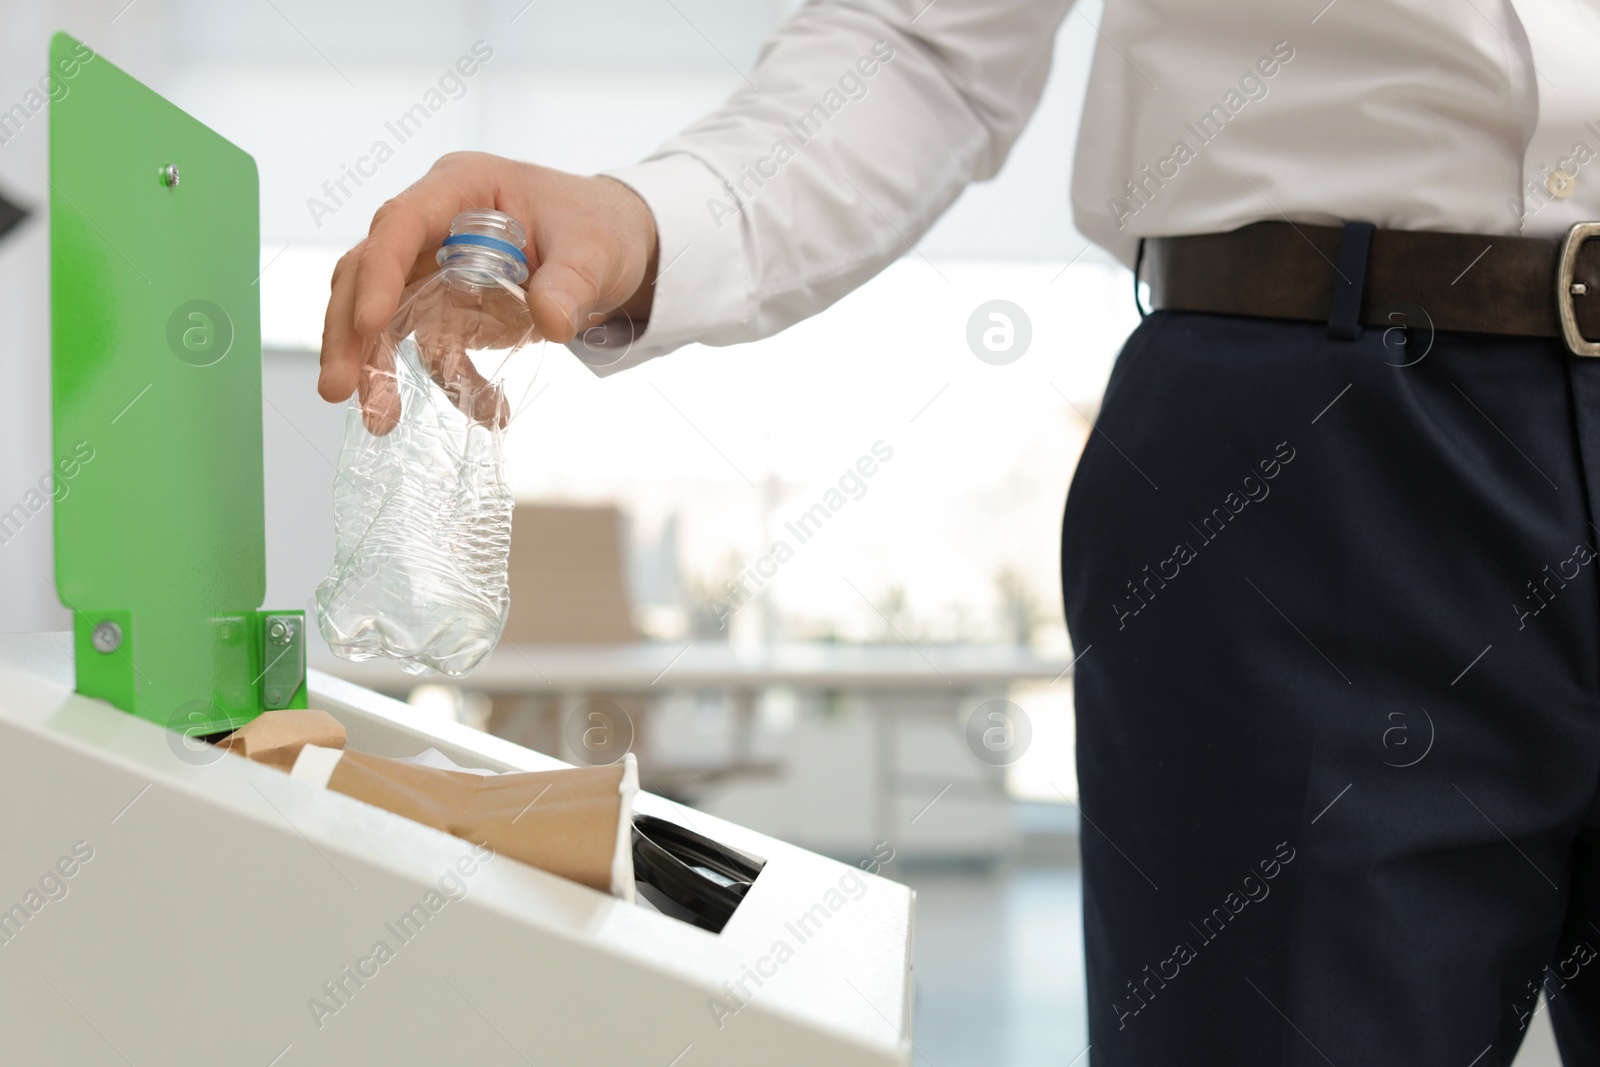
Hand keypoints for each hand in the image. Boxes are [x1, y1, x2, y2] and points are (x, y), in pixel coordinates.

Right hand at [318, 152, 659, 410]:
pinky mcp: (450, 308)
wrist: (618, 247)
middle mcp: (434, 224)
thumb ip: (572, 283)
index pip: (401, 223)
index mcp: (461, 187)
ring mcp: (435, 268)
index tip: (369, 323)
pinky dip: (453, 383)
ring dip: (376, 368)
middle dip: (349, 332)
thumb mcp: (596, 250)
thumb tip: (552, 322)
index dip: (380, 272)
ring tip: (380, 421)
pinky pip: (434, 349)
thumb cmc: (599, 227)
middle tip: (338, 390)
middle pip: (368, 272)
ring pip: (383, 316)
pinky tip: (488, 413)